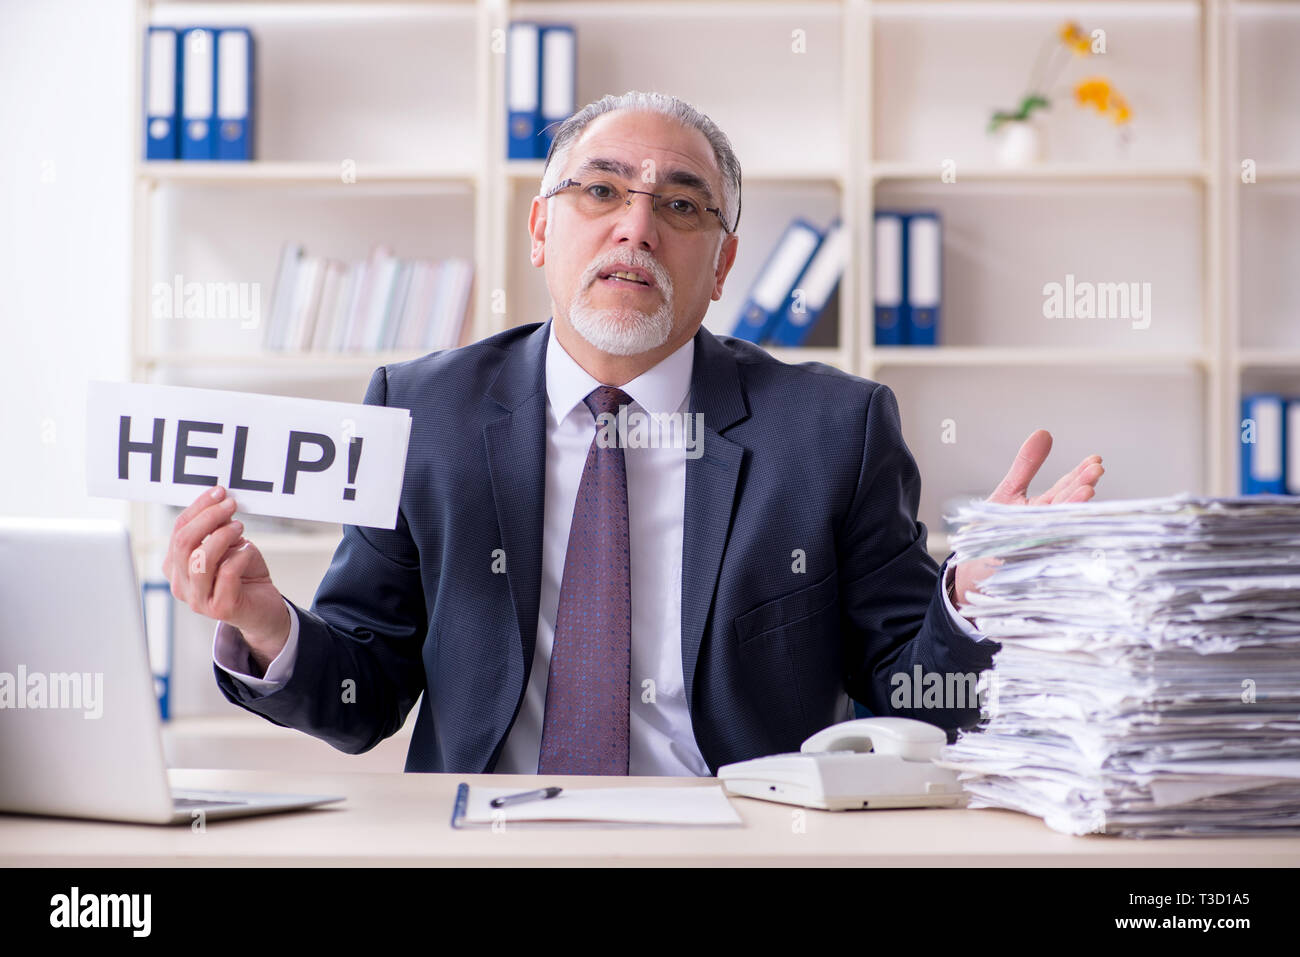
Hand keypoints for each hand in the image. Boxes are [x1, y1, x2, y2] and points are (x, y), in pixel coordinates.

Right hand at [161, 485, 290, 669]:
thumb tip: (218, 504)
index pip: (178, 532)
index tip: (218, 492)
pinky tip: (249, 551)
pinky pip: (226, 573)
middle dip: (208, 517)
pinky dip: (240, 555)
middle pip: (184, 543)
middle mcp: (182, 585)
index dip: (197, 508)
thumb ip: (218, 530)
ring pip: (200, 559)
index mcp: (177, 568)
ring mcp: (199, 600)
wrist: (265, 609)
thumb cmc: (245, 576)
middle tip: (230, 504)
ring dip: (222, 536)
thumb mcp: (230, 547)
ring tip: (240, 527)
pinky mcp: (221, 608)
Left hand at [951, 430, 1103, 611]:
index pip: (1066, 490)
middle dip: (1081, 490)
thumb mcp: (1009, 492)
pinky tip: (1062, 525)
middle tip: (1096, 473)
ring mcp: (1039, 546)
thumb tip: (1044, 432)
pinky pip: (1041, 551)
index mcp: (1046, 510)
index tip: (1095, 461)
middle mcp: (1047, 528)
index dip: (1080, 475)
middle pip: (1067, 507)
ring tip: (1086, 491)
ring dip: (1072, 511)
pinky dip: (1052, 538)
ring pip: (1058, 527)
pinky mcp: (1026, 564)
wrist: (972, 566)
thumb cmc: (994, 530)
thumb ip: (1026, 465)